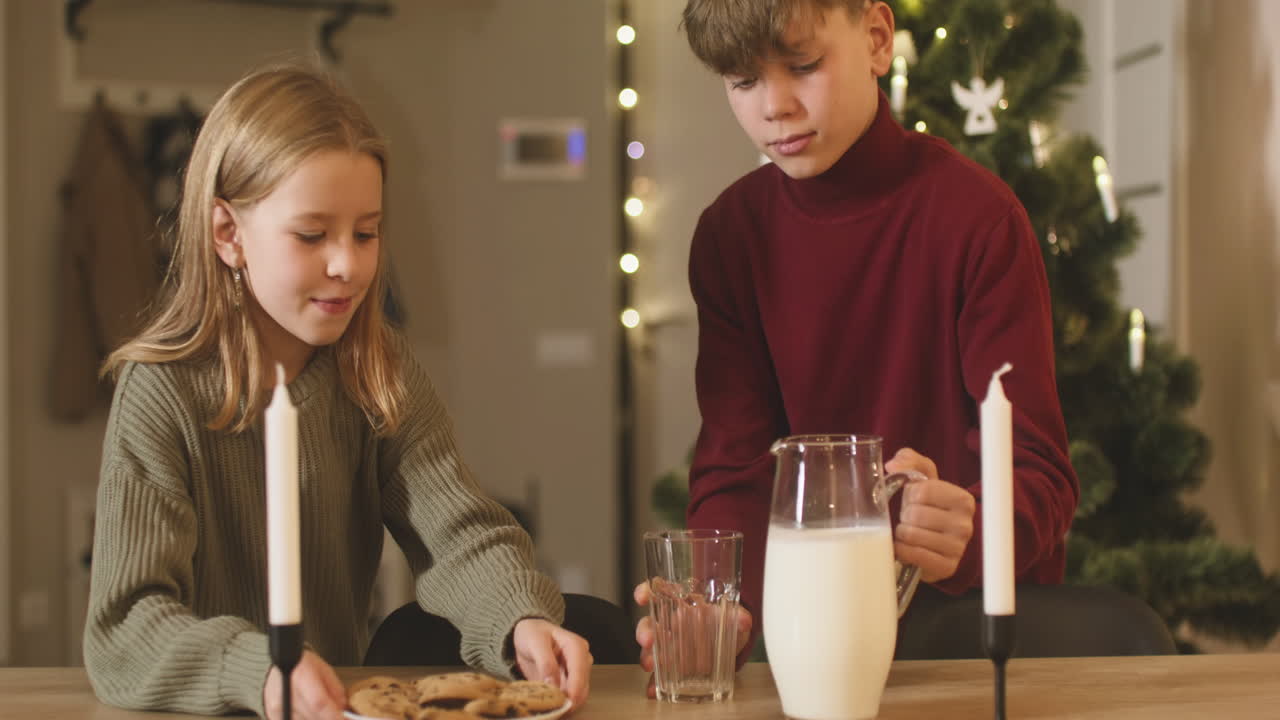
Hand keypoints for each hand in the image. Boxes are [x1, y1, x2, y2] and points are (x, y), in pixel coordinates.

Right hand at [263, 650, 345, 719]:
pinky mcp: (273, 715)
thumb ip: (335, 689)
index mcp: (300, 675)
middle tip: (338, 716)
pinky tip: (309, 714)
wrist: (277, 666)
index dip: (334, 715)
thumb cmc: (301, 666)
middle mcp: (286, 692)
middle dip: (329, 718)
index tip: (345, 719)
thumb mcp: (324, 670)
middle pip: (312, 716)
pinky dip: (305, 719)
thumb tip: (343, 709)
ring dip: (317, 719)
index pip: (318, 703)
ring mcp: (277, 706)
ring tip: (323, 712)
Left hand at [512, 618, 591, 709]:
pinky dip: (563, 703)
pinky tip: (552, 706)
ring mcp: (578, 671)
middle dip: (571, 700)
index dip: (575, 688)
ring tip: (552, 709)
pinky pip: (571, 696)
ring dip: (567, 704)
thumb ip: (545, 662)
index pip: (580, 669)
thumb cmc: (532, 633)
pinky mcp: (570, 682)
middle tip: (555, 710)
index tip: (567, 702)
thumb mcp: (535, 643)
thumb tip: (553, 684)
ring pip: (579, 694)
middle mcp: (582, 659)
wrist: (528, 633)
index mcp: (576, 645)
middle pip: (582, 685)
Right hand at [633, 581, 752, 698]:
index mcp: (682, 604)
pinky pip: (659, 673)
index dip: (646, 591)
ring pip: (650, 648)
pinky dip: (654, 682)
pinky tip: (653, 688)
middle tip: (648, 640)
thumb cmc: (726, 623)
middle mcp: (670, 623)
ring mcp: (670, 645)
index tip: (642, 597)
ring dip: (647, 655)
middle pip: (650, 622)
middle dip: (645, 631)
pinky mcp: (673, 666)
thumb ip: (738, 616)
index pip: (659, 591)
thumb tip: (744, 620)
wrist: (732, 644)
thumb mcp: (734, 617)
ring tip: (650, 665)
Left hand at [886, 447, 976, 582]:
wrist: (933, 542)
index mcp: (962, 499)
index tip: (913, 500)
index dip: (909, 495)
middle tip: (910, 519)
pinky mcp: (946, 567)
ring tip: (909, 532)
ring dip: (902, 533)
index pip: (921, 491)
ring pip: (911, 535)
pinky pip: (913, 555)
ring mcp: (958, 548)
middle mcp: (965, 524)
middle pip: (915, 514)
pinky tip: (906, 547)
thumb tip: (893, 466)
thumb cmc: (926, 506)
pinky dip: (902, 550)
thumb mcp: (921, 477)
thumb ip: (908, 460)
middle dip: (905, 516)